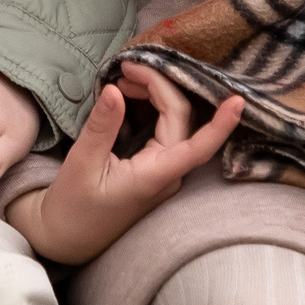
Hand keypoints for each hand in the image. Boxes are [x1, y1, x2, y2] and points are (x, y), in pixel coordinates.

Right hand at [4, 62, 243, 264]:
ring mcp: (164, 172)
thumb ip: (102, 127)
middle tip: (126, 68)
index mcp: (155, 175)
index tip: (238, 100)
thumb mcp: (82, 164)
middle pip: (181, 118)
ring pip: (175, 122)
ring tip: (123, 79)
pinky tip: (132, 94)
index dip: (221, 124)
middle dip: (159, 85)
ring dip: (155, 93)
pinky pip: (165, 130)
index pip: (199, 147)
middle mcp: (168, 173)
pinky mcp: (155, 169)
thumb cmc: (72, 208)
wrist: (66, 237)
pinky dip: (151, 106)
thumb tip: (116, 90)